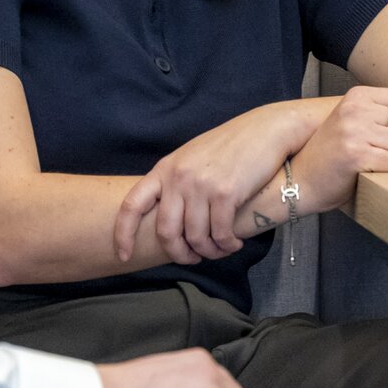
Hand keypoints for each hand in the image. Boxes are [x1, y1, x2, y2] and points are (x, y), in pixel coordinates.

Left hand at [114, 104, 311, 264]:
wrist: (264, 129)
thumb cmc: (229, 146)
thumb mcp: (191, 159)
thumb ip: (176, 183)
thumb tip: (169, 216)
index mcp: (164, 169)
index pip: (132, 205)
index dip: (123, 234)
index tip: (122, 255)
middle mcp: (178, 177)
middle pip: (166, 231)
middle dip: (178, 253)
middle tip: (193, 258)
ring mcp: (200, 185)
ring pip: (196, 237)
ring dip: (209, 252)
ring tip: (220, 249)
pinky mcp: (226, 193)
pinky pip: (220, 234)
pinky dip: (227, 245)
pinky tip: (234, 243)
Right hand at [294, 85, 387, 210]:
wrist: (302, 178)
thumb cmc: (335, 151)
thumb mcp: (364, 120)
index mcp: (357, 95)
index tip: (380, 132)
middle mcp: (354, 108)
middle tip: (372, 148)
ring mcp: (353, 130)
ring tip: (368, 159)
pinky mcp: (355, 154)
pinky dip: (383, 171)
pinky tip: (363, 169)